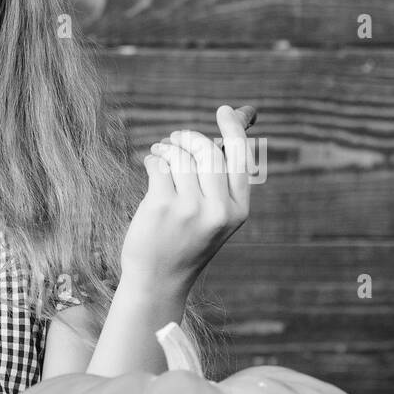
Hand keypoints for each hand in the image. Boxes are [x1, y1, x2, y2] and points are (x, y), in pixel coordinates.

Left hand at [119, 104, 252, 292]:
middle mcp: (218, 209)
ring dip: (168, 147)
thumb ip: (222, 182)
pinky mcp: (161, 207)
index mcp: (238, 211)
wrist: (158, 281)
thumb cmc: (185, 243)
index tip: (224, 111)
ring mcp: (190, 209)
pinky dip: (153, 158)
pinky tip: (151, 163)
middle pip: (208, 151)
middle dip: (189, 138)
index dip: (234, 129)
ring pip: (181, 156)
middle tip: (175, 138)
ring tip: (160, 151)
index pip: (241, 158)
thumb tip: (231, 130)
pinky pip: (159, 165)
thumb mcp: (215, 218)